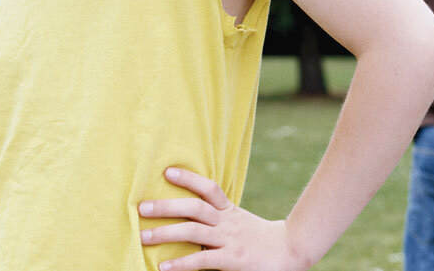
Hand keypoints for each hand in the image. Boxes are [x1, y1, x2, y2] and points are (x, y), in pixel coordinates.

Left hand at [139, 167, 310, 270]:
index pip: (209, 188)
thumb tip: (190, 214)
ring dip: (166, 233)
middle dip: (167, 206)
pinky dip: (181, 263)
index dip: (189, 178)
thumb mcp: (240, 222)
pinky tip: (163, 267)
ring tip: (143, 236)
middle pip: (195, 208)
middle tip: (142, 207)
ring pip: (194, 232)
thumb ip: (219, 218)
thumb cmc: (260, 239)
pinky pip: (202, 261)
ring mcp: (230, 241)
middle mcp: (228, 222)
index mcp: (230, 210)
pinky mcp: (232, 260)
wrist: (291, 251)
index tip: (167, 171)